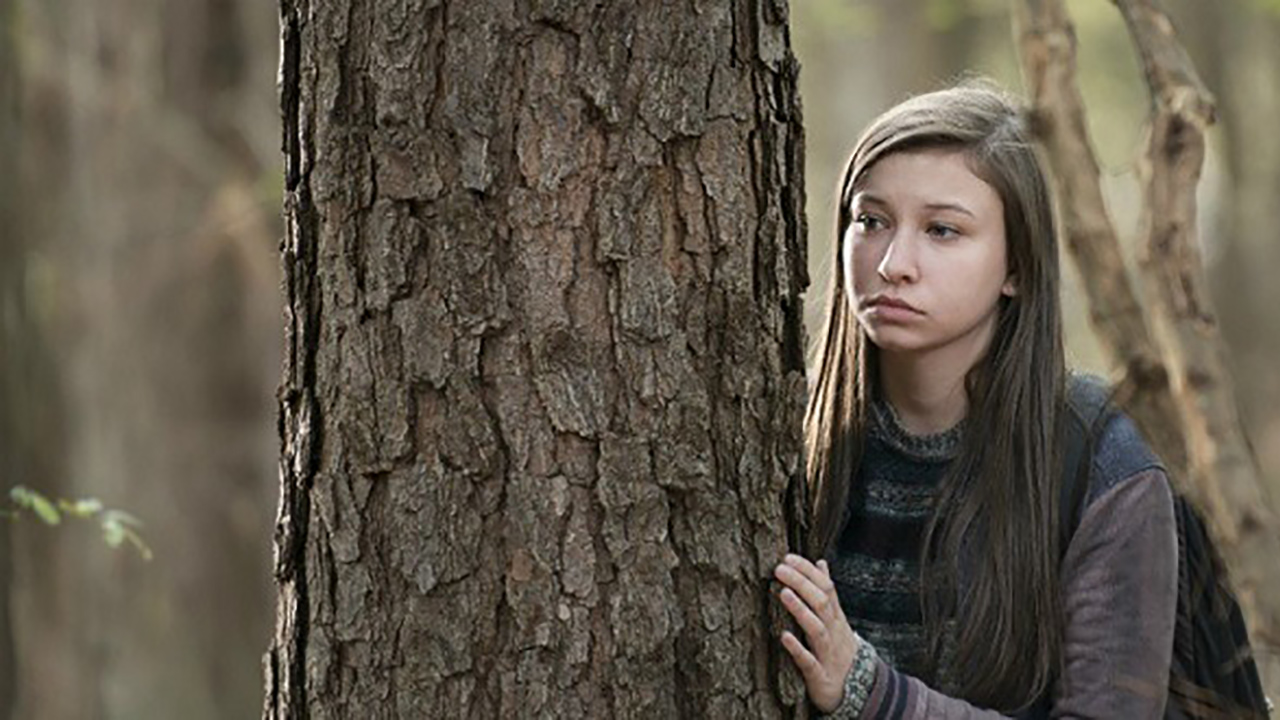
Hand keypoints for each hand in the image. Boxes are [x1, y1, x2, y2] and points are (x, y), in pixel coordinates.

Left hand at [774, 554, 859, 712]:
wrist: (859, 690)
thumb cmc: (838, 647)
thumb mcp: (836, 618)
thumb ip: (827, 591)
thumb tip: (821, 563)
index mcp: (835, 617)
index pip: (826, 587)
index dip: (807, 571)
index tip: (787, 557)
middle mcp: (833, 631)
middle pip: (821, 603)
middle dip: (801, 584)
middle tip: (779, 569)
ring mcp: (827, 653)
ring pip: (817, 629)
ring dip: (800, 610)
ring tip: (783, 593)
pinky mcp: (819, 675)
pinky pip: (809, 662)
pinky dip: (797, 649)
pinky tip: (784, 636)